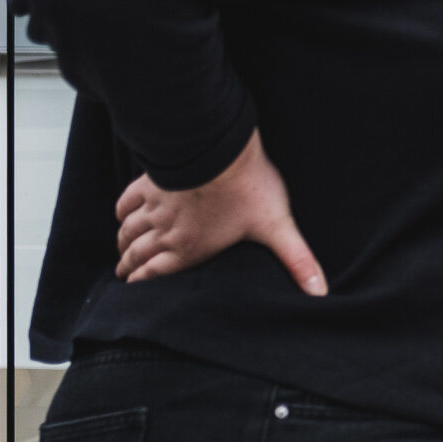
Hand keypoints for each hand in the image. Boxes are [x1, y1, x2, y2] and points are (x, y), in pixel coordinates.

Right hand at [114, 129, 325, 293]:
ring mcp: (155, 206)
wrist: (222, 149)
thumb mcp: (278, 228)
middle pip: (137, 254)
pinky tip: (124, 214)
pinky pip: (127, 201)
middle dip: (129, 266)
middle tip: (124, 273)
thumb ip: (297, 261)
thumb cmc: (250, 188)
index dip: (141, 283)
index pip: (155, 274)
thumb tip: (320, 292)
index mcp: (190, 249)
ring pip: (129, 230)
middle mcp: (166, 232)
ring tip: (122, 251)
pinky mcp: (150, 182)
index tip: (133, 288)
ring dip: (123, 242)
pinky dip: (122, 212)